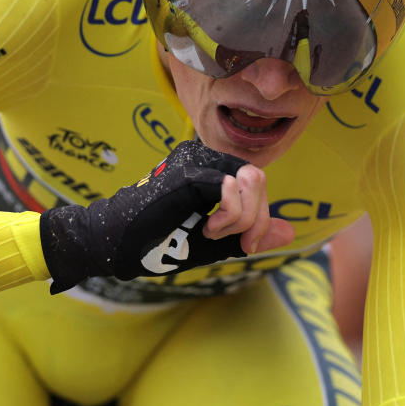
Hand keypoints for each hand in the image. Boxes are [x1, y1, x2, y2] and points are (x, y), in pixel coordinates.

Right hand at [39, 141, 292, 291]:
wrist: (114, 245)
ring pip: (251, 179)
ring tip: (213, 232)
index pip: (256, 184)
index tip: (246, 247)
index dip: (261, 218)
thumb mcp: (213, 243)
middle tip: (240, 244)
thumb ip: (249, 234)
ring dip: (243, 217)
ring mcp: (196, 161)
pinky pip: (229, 187)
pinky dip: (230, 216)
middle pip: (258, 180)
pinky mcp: (188, 172)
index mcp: (210, 171)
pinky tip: (207, 229)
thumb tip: (290, 230)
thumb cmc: (156, 244)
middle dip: (257, 220)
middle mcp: (204, 159)